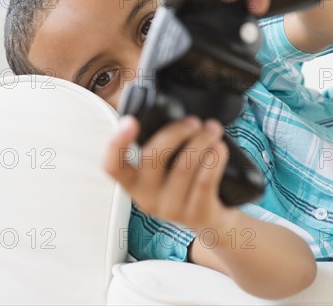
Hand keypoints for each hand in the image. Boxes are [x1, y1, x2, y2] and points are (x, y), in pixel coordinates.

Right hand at [104, 115, 232, 230]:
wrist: (213, 221)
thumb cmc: (187, 185)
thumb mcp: (167, 169)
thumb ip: (161, 145)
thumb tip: (169, 110)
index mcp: (134, 183)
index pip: (113, 167)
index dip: (116, 144)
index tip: (130, 121)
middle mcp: (147, 199)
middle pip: (152, 158)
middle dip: (175, 132)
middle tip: (193, 121)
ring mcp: (172, 209)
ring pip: (183, 166)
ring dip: (201, 140)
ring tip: (212, 129)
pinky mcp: (196, 214)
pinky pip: (204, 180)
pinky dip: (214, 158)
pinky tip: (219, 147)